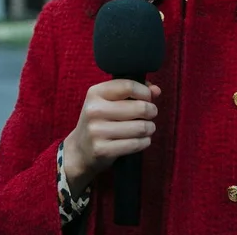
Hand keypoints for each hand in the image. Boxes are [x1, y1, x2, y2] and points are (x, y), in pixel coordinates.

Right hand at [62, 79, 161, 195]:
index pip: (128, 86)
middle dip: (151, 111)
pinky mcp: (102, 149)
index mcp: (95, 93)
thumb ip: (132, 92)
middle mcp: (94, 110)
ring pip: (141, 127)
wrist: (80, 150)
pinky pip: (135, 144)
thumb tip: (156, 90)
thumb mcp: (108, 101)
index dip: (145, 93)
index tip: (148, 99)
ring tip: (147, 128)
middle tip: (150, 115)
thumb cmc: (100, 121)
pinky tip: (141, 140)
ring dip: (150, 128)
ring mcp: (96, 131)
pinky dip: (144, 142)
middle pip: (139, 107)